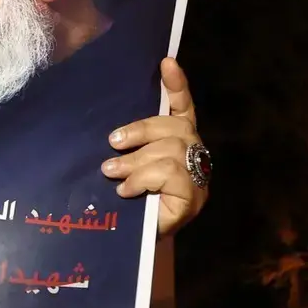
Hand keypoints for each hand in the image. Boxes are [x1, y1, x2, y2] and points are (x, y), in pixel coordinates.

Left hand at [103, 57, 207, 235]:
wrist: (134, 246)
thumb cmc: (128, 202)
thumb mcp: (124, 167)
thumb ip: (126, 148)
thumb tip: (109, 136)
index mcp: (178, 141)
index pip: (182, 107)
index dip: (177, 85)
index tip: (166, 61)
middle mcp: (194, 155)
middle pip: (175, 127)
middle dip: (141, 131)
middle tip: (113, 144)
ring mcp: (198, 177)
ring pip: (171, 151)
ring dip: (137, 161)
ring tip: (113, 173)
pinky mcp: (194, 199)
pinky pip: (172, 175)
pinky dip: (144, 179)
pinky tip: (127, 191)